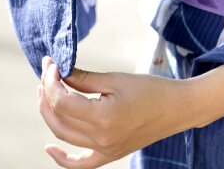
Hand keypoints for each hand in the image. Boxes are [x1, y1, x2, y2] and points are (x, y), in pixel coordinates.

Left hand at [38, 57, 223, 166]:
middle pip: (59, 119)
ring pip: (64, 136)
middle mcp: (101, 139)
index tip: (51, 64)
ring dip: (50, 114)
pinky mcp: (109, 156)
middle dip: (47, 94)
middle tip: (47, 72)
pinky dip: (63, 158)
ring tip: (46, 91)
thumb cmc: (150, 88)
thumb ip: (85, 78)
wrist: (177, 109)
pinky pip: (80, 163)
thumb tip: (58, 72)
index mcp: (103, 117)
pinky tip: (50, 148)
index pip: (62, 101)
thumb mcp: (116, 79)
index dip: (51, 81)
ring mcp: (104, 151)